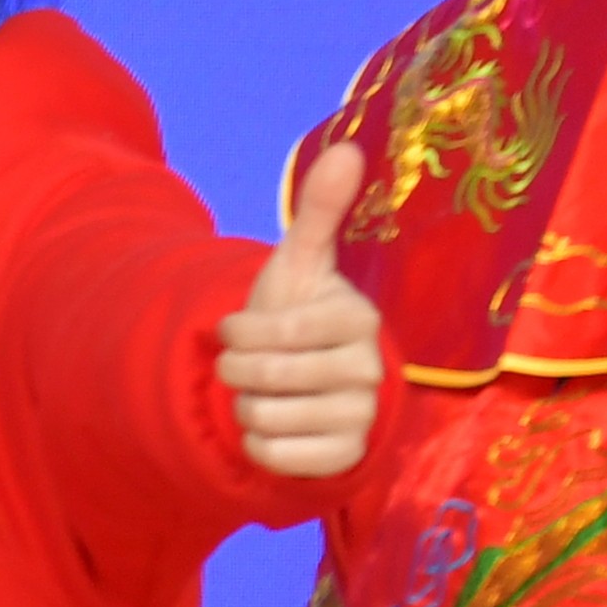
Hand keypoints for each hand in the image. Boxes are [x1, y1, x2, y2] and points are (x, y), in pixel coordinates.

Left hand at [219, 143, 386, 484]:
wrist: (302, 385)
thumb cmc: (295, 317)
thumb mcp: (298, 264)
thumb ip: (319, 211)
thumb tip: (347, 148)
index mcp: (358, 319)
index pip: (281, 331)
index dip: (242, 331)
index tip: (235, 328)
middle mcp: (371, 369)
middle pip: (267, 376)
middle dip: (236, 369)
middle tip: (243, 364)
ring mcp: (363, 417)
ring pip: (266, 417)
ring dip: (246, 405)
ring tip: (264, 393)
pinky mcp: (346, 459)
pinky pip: (276, 456)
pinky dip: (256, 444)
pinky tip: (274, 426)